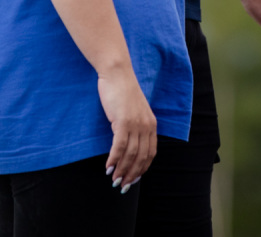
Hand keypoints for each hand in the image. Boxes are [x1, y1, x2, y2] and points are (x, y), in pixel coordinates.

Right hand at [98, 69, 157, 189]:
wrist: (117, 74)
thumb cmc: (122, 92)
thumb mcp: (134, 111)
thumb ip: (135, 126)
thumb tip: (128, 144)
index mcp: (152, 124)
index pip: (150, 153)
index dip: (142, 169)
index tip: (134, 179)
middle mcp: (146, 126)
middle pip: (141, 157)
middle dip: (132, 174)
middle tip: (122, 186)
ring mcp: (136, 123)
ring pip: (130, 154)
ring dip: (122, 170)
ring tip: (114, 180)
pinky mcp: (123, 121)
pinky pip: (120, 146)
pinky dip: (114, 159)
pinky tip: (108, 167)